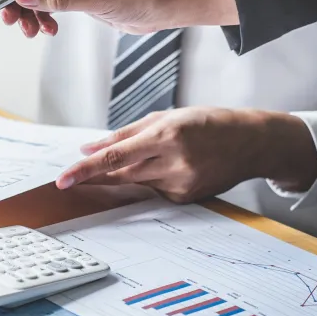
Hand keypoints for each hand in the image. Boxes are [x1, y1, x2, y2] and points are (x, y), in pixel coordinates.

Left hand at [55, 108, 316, 202]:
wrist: (253, 143)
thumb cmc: (209, 122)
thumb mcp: (166, 117)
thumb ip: (124, 134)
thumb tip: (89, 148)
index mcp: (167, 135)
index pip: (115, 156)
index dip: (86, 169)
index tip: (64, 179)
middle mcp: (174, 162)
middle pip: (120, 174)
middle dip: (95, 176)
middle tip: (71, 178)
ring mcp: (181, 184)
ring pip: (136, 183)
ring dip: (128, 173)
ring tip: (153, 156)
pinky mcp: (186, 198)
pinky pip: (155, 190)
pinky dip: (152, 179)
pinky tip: (173, 166)